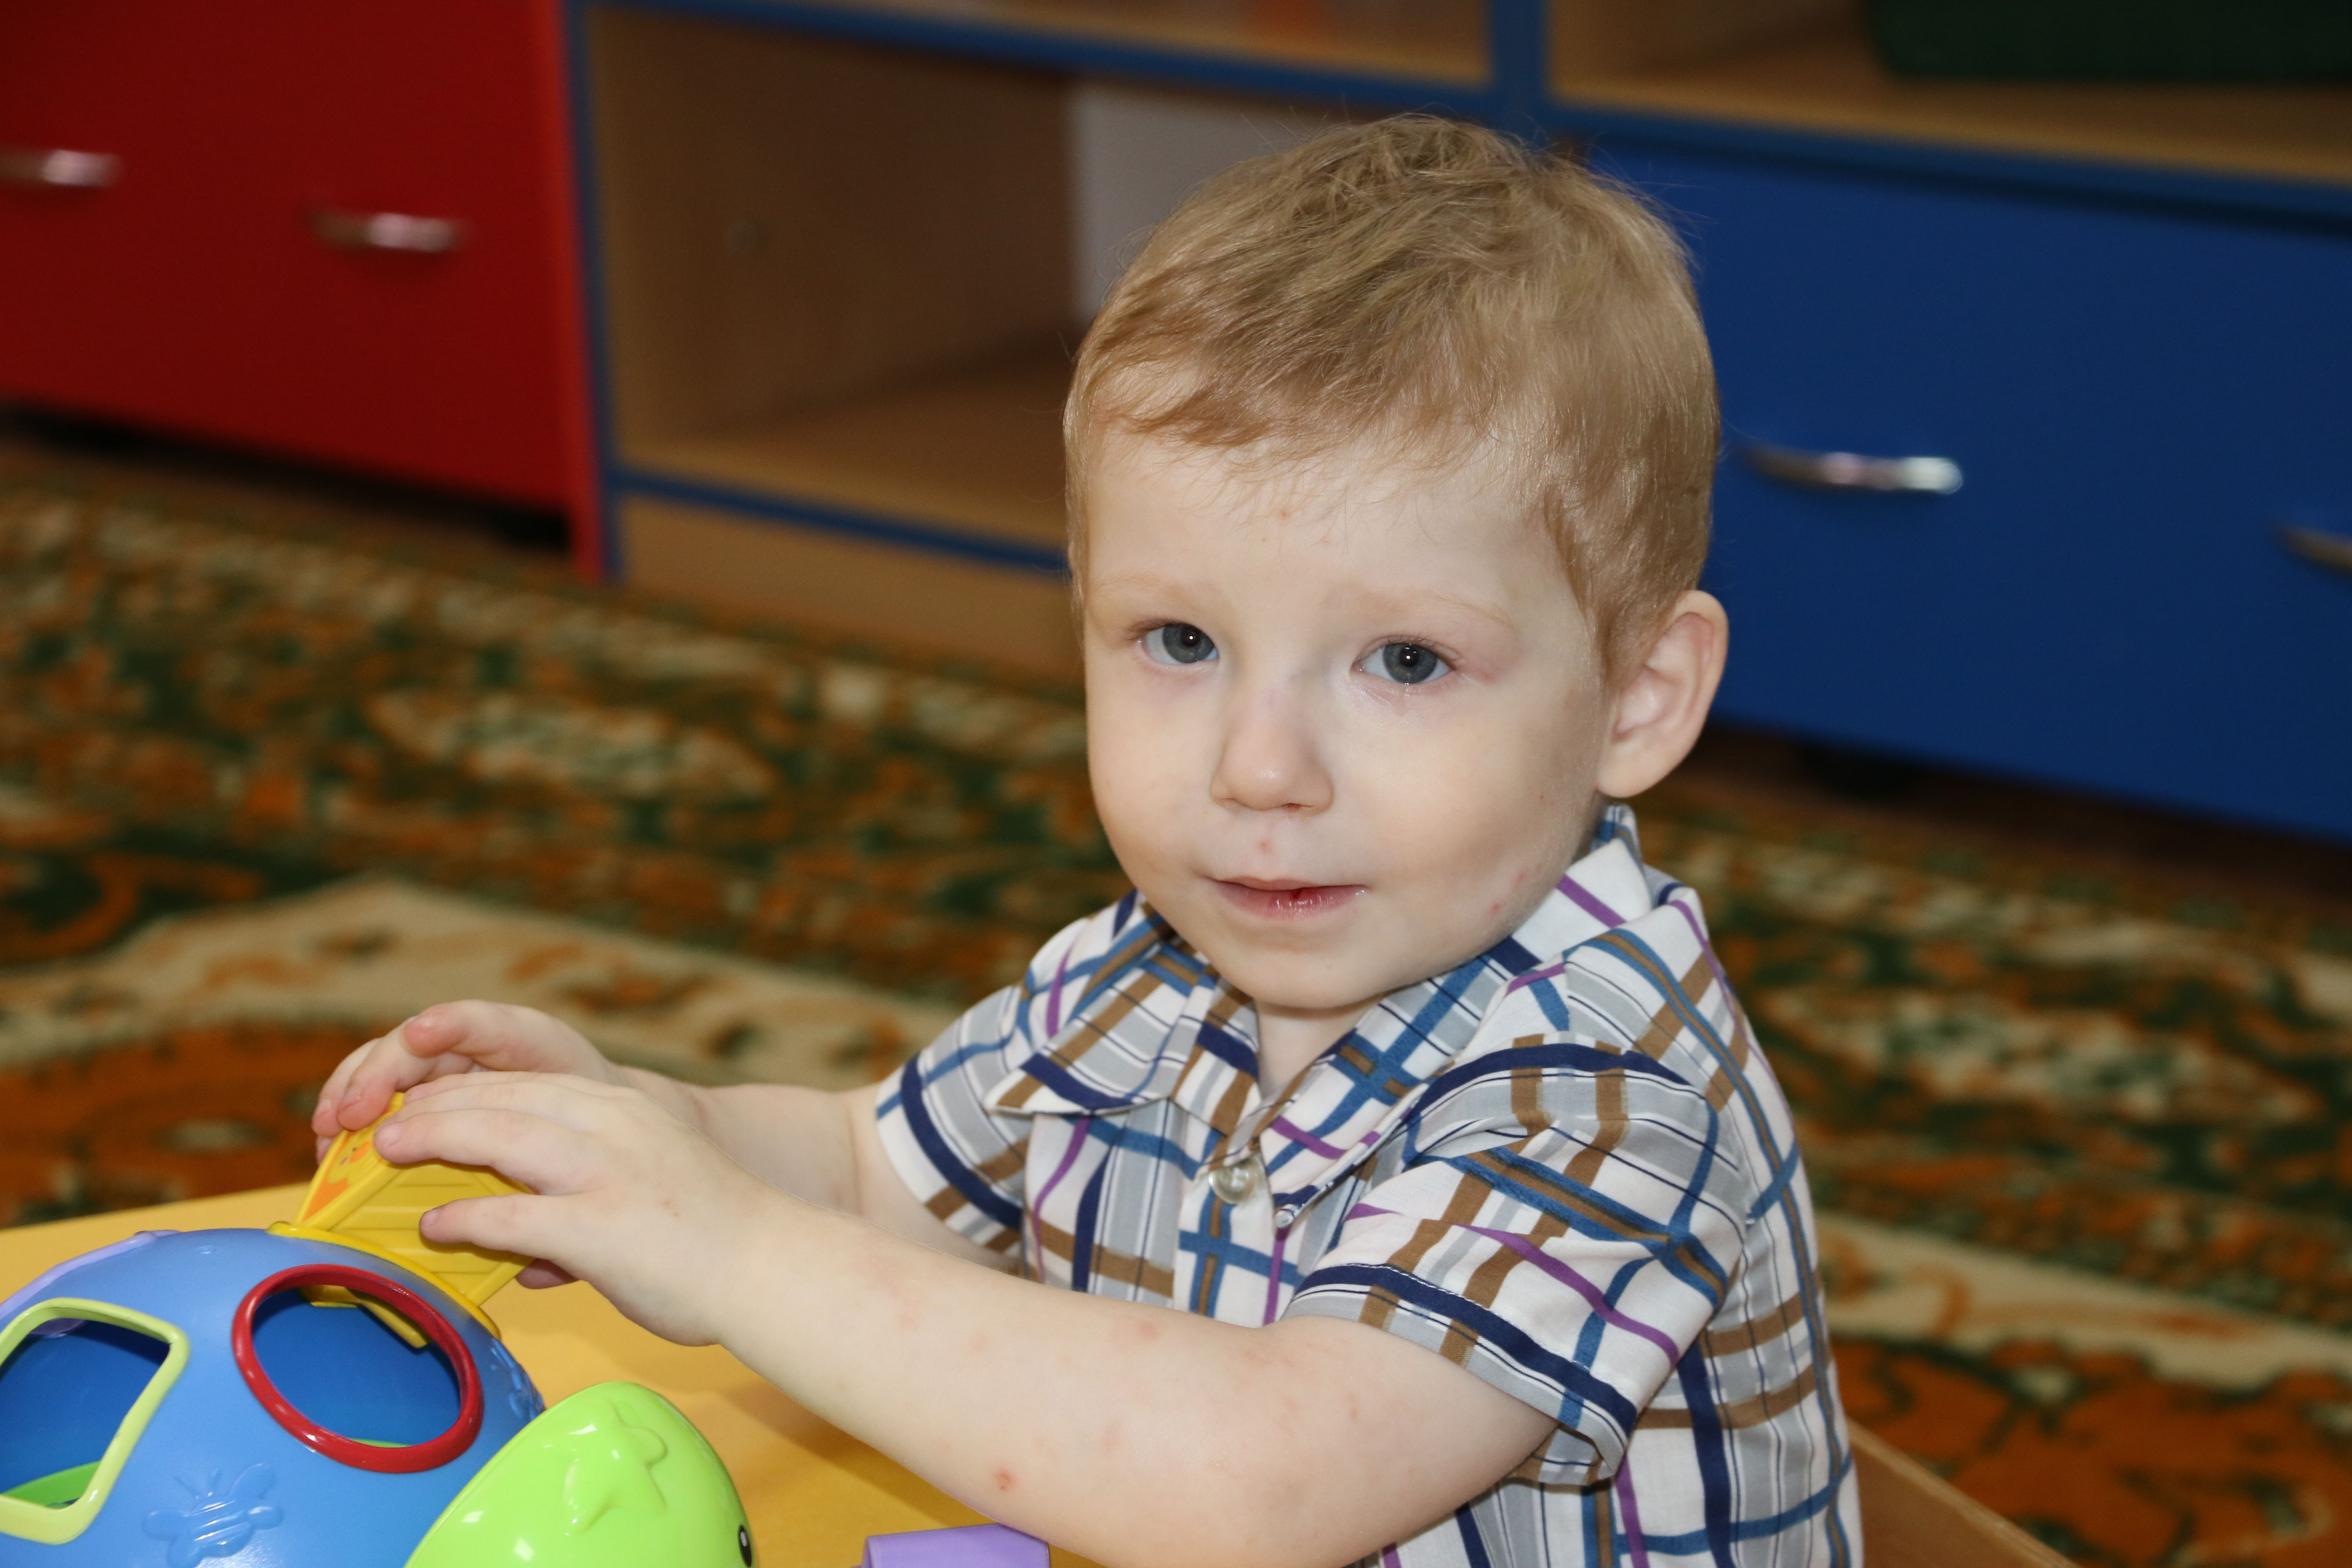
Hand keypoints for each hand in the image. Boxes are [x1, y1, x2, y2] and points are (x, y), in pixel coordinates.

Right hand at [312, 1002, 621, 1156]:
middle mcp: (482, 1043)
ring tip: (328, 1128)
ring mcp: (448, 1060)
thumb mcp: (584, 1154)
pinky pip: (382, 1088)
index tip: (420, 1034)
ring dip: (353, 1089)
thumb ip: (557, 1182)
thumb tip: (531, 1256)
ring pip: (390, 1060)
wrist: (601, 1125)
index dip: (452, 1024)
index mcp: (532, 1045)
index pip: (488, 1023)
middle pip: (421, 1041)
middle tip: (348, 1112)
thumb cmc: (591, 1139)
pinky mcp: (424, 1084)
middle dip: (380, 1071)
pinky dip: (354, 1109)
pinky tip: (330, 1139)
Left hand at [374, 1072, 784, 1345]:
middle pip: (504, 1099)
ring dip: (436, 1138)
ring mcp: (606, 1173)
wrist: (771, 1267)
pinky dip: (468, 1218)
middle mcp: (612, 1127)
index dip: (467, 1089)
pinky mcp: (600, 1226)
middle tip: (386, 1120)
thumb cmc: (712, 1237)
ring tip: (389, 1149)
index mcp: (624, 1110)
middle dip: (437, 1105)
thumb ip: (592, 1189)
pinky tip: (438, 1226)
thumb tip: (526, 1248)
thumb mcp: (653, 1180)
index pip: (528, 1084)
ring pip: (500, 1137)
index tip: (423, 1100)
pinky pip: (513, 1215)